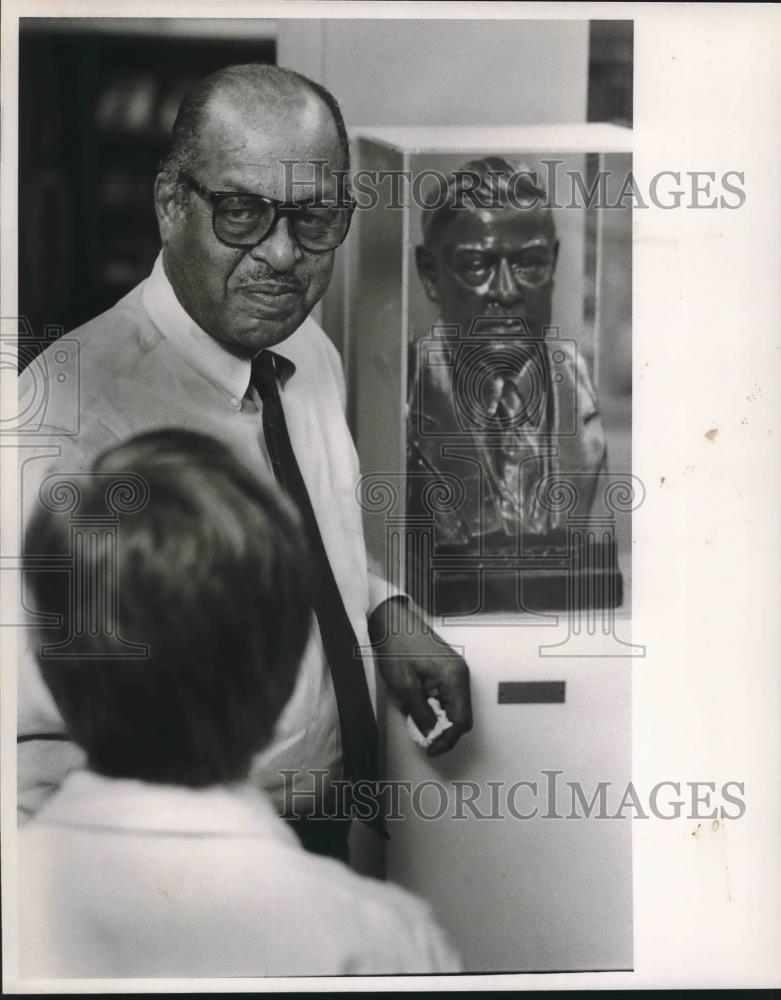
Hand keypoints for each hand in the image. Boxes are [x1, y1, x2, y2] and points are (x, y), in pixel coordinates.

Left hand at [368, 597, 471, 756]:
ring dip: (438, 718)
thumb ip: (421, 713)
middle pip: (461, 715)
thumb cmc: (396, 647)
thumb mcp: (405, 685)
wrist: (391, 621)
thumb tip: (431, 734)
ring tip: (416, 721)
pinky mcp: (447, 669)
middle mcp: (460, 674)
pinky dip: (435, 706)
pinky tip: (417, 706)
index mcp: (454, 677)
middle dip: (443, 731)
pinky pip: (447, 695)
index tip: (431, 749)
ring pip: (454, 707)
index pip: (461, 720)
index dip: (447, 739)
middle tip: (423, 739)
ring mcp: (455, 670)